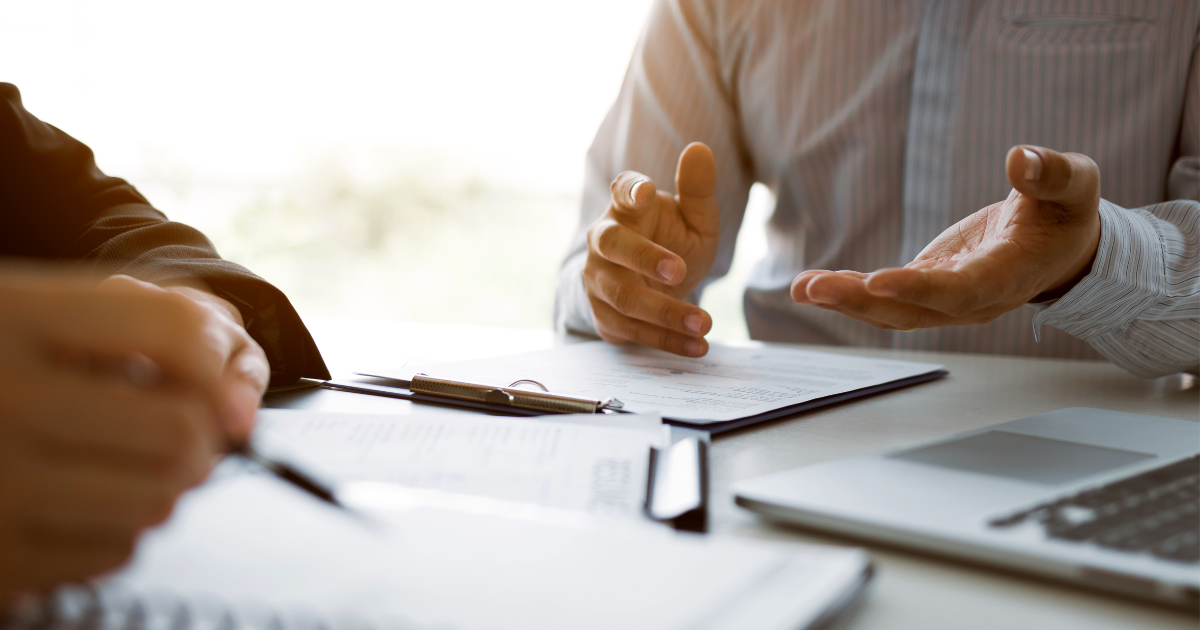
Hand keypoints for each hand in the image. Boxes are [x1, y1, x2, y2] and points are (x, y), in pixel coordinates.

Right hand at [0, 272, 269, 600]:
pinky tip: (79, 498)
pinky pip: (114, 551)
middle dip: (198, 434)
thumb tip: (237, 410)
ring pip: (159, 500)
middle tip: (174, 430)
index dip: (217, 359)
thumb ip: (152, 327)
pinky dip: (118, 528)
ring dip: (164, 484)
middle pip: (181, 430)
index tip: (212, 381)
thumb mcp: (39, 309)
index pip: (179, 329)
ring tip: (124, 461)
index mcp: (15, 313)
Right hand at [583, 142, 719, 355]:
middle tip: (679, 272)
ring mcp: (598, 280)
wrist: (653, 287)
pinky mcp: (604, 316)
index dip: (632, 191)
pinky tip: (696, 345)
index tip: (646, 192)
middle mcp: (603, 240)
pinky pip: (632, 331)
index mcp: (625, 207)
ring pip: (623, 296)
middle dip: (644, 258)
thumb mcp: (693, 218)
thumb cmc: (672, 241)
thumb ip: (698, 189)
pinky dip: (665, 340)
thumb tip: (699, 148)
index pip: (622, 191)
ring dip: (665, 312)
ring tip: (704, 322)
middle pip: (612, 245)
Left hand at [791, 146, 1101, 329]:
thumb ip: (1052, 173)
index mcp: (1010, 274)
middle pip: (914, 310)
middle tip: (815, 289)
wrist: (1061, 245)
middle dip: (862, 302)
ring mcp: (946, 299)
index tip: (878, 281)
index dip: (920, 290)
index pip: (962, 289)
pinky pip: (884, 299)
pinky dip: (848, 292)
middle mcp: (973, 299)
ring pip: (892, 311)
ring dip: (845, 301)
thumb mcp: (1074, 183)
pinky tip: (810, 285)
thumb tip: (1020, 158)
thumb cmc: (1065, 211)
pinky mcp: (926, 289)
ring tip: (802, 288)